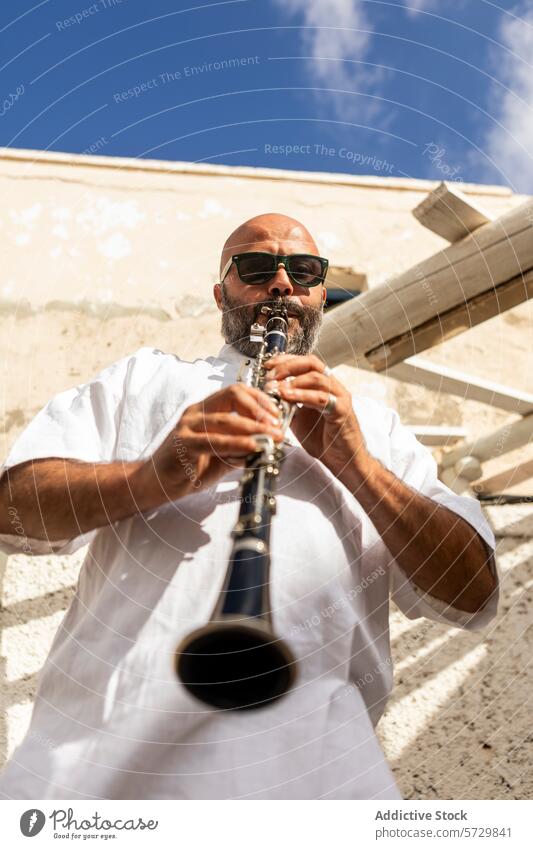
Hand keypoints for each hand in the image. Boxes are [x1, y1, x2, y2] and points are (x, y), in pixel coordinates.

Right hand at [139, 384, 283, 500]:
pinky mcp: (183, 443)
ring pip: (226, 419)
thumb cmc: (187, 468)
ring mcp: (188, 426)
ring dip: (254, 428)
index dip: (260, 399)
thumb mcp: (220, 456)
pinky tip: (252, 447)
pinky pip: (215, 440)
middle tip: (277, 425)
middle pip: (233, 395)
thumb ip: (240, 449)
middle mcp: (196, 412)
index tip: (278, 414)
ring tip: (272, 438)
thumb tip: (266, 446)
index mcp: (205, 410)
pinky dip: (237, 443)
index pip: (236, 392)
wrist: (155, 484)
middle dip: (260, 409)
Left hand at [264, 354, 368, 480]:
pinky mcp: (342, 410)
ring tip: (276, 388)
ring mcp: (340, 397)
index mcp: (324, 386)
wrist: (343, 461)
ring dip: (292, 381)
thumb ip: (288, 405)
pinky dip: (303, 396)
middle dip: (287, 366)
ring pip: (317, 377)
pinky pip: (322, 398)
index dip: (286, 360)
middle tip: (270, 376)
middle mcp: (334, 387)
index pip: (305, 362)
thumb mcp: (299, 419)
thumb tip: (269, 396)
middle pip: (311, 363)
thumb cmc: (325, 440)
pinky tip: (288, 398)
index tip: (268, 366)